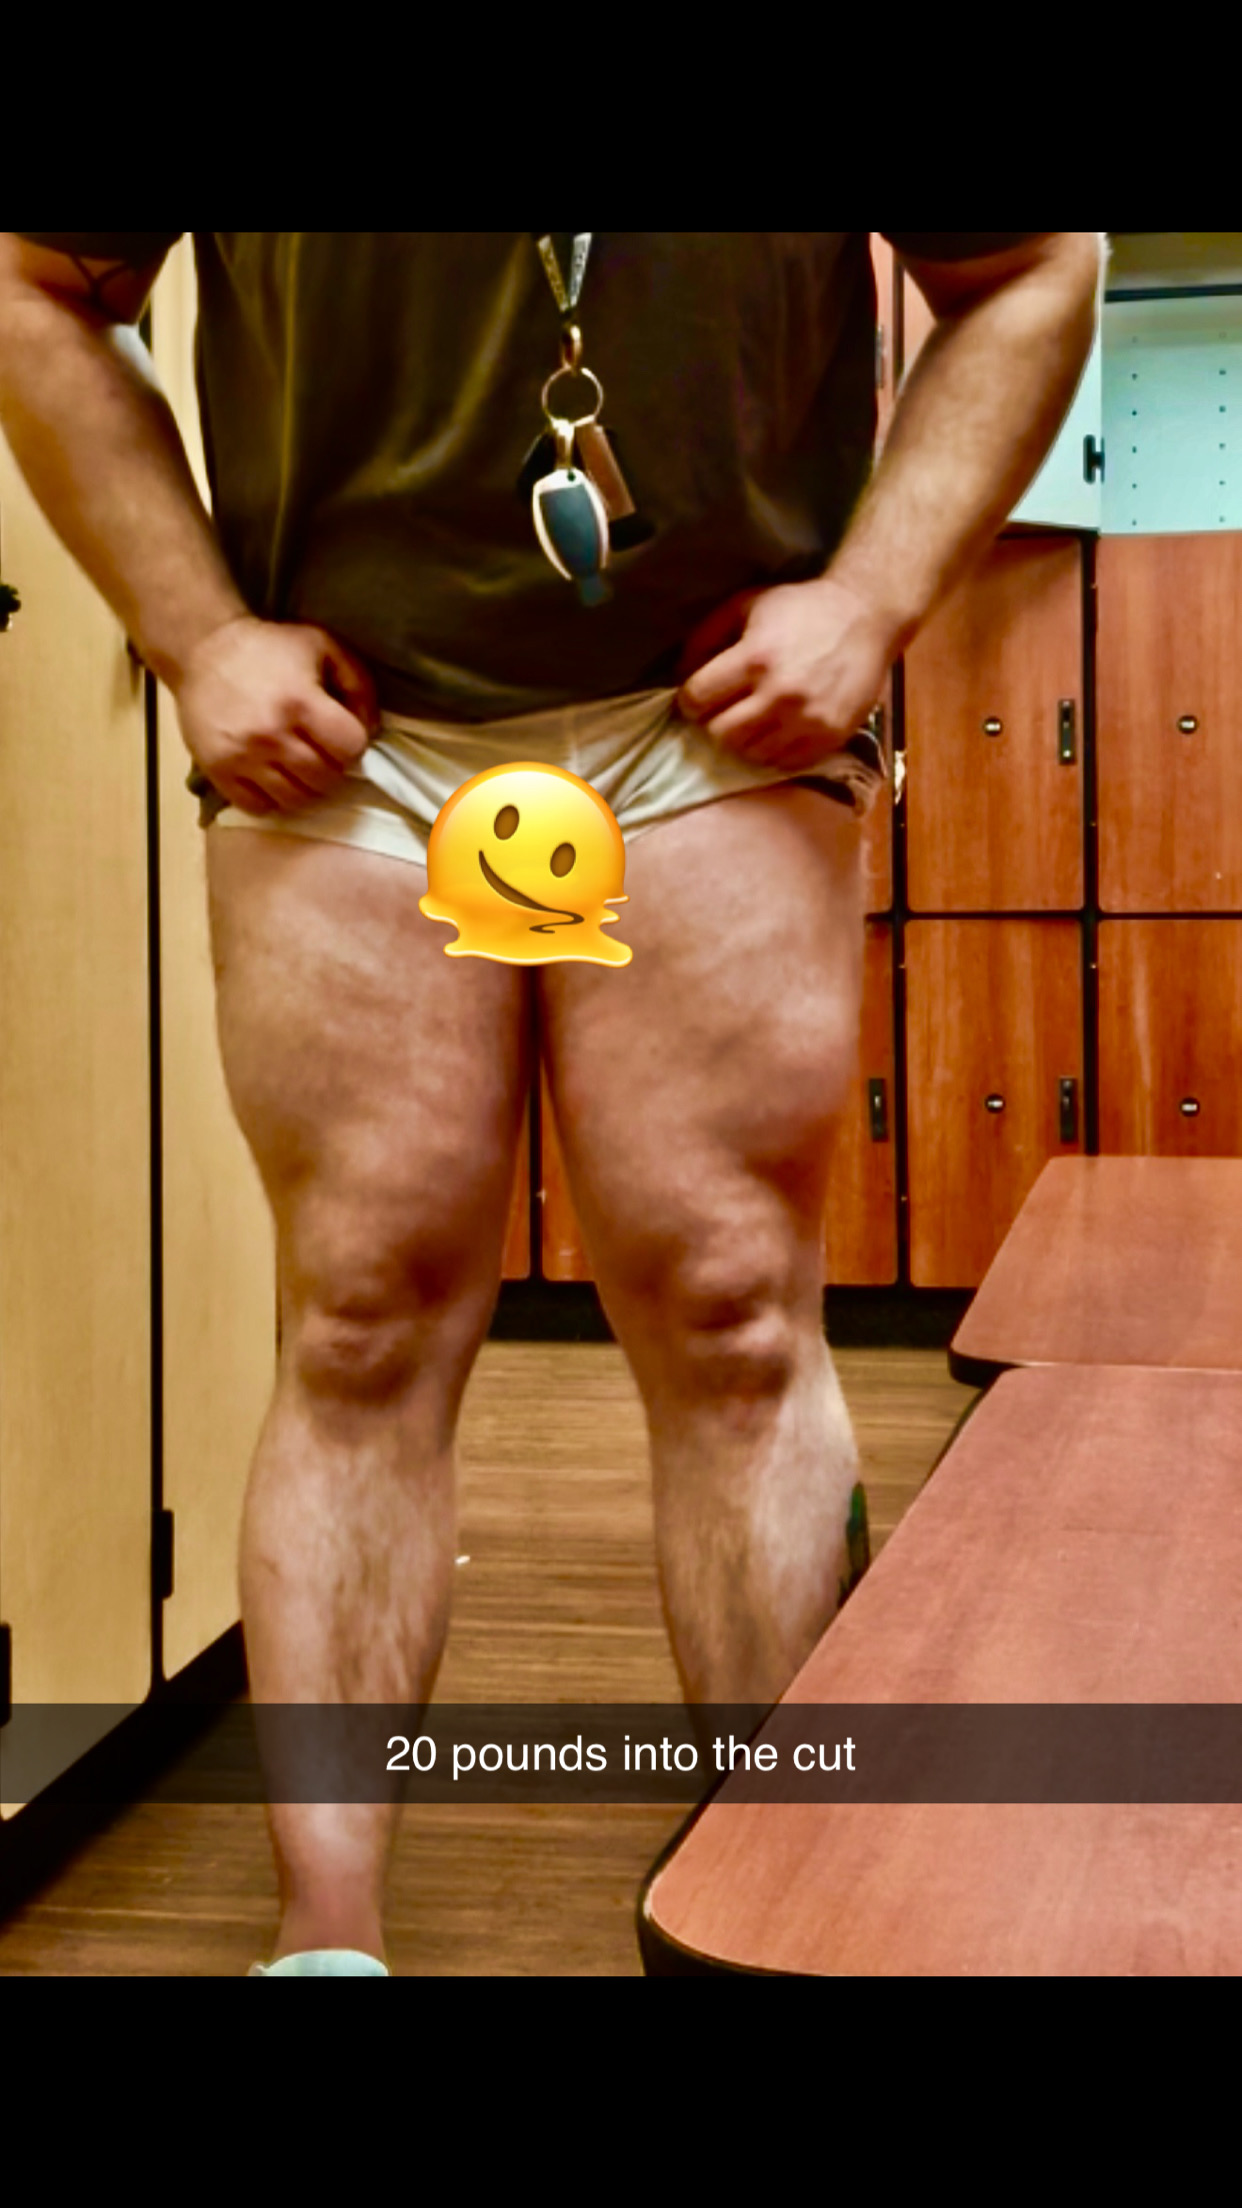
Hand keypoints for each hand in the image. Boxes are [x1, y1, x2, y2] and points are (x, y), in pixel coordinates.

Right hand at [173, 615, 377, 814]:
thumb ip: (359, 685)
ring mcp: (242, 757)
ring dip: (306, 787)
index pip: (350, 749)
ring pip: (295, 799)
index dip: (353, 744)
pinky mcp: (219, 771)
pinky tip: (273, 777)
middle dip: (332, 768)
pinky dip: (272, 799)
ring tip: (300, 766)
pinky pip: (259, 807)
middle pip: (325, 779)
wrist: (202, 649)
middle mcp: (271, 735)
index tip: (341, 735)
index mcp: (301, 702)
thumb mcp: (324, 647)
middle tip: (321, 752)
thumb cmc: (269, 648)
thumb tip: (372, 730)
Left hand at [676, 576, 895, 771]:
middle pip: (720, 733)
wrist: (866, 617)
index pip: (697, 699)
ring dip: (743, 739)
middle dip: (713, 722)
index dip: (689, 699)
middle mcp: (780, 693)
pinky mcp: (829, 737)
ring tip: (750, 720)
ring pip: (749, 753)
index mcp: (755, 657)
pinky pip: (784, 763)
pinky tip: (775, 730)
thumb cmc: (802, 609)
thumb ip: (705, 636)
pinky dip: (772, 751)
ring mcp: (807, 719)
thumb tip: (678, 674)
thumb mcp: (747, 605)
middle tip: (722, 711)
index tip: (697, 697)